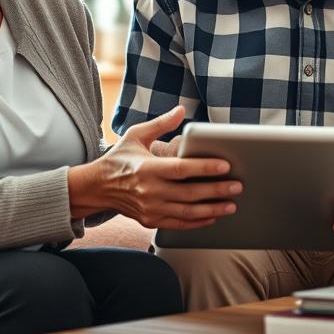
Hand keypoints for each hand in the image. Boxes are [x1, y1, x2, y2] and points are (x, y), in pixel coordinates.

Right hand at [80, 107, 241, 229]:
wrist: (96, 187)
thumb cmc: (119, 159)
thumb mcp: (136, 135)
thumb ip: (161, 124)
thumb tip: (181, 109)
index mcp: (147, 168)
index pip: (181, 169)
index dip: (205, 168)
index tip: (226, 165)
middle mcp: (149, 191)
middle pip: (189, 193)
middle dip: (217, 190)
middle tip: (238, 186)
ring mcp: (150, 208)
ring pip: (187, 212)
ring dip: (212, 209)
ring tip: (232, 204)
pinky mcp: (150, 220)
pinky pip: (179, 224)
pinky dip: (197, 222)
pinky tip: (213, 216)